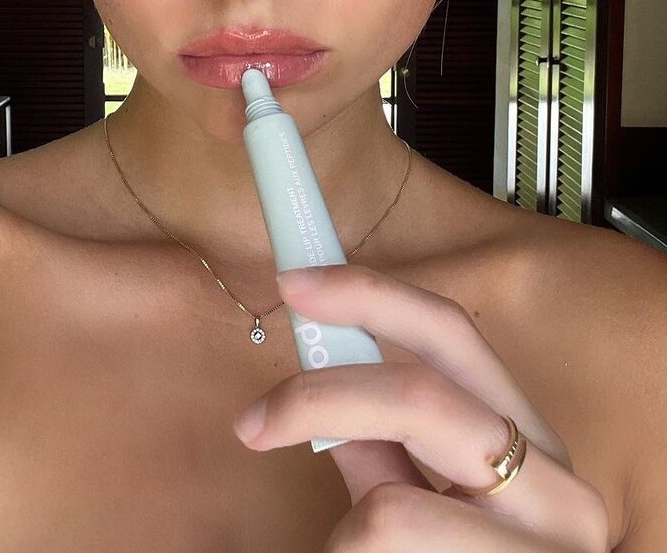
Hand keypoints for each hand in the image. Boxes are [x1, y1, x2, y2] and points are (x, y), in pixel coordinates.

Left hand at [232, 263, 609, 551]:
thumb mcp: (428, 505)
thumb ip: (382, 447)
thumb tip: (320, 373)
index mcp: (534, 445)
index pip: (453, 334)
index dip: (370, 296)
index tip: (294, 284)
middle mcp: (561, 491)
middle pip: (422, 396)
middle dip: (321, 399)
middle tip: (250, 422)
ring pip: (391, 510)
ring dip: (346, 536)